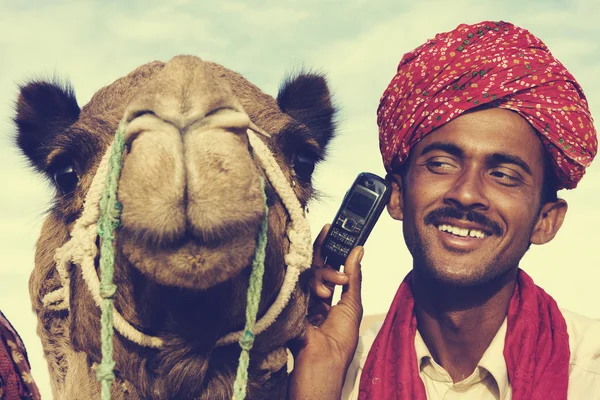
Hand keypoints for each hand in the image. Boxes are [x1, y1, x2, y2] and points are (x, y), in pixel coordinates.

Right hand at [288, 224, 363, 399]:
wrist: (320, 365)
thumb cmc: (338, 344)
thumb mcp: (351, 305)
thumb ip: (353, 276)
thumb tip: (358, 250)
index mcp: (327, 296)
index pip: (327, 264)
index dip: (330, 247)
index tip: (332, 228)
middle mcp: (311, 293)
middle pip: (314, 263)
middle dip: (324, 252)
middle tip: (331, 239)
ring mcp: (298, 296)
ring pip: (306, 271)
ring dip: (322, 276)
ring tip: (329, 294)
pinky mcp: (287, 299)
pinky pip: (295, 280)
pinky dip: (309, 282)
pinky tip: (317, 289)